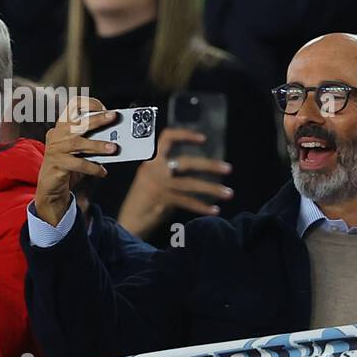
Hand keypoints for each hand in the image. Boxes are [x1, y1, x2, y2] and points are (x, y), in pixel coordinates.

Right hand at [35, 97, 115, 225]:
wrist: (51, 186)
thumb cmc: (68, 165)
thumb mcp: (81, 150)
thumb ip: (92, 141)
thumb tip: (115, 137)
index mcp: (62, 127)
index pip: (72, 106)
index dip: (88, 104)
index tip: (104, 108)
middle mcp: (57, 135)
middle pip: (77, 123)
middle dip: (97, 119)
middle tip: (113, 117)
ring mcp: (55, 149)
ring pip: (78, 143)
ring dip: (97, 145)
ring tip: (113, 148)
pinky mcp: (57, 164)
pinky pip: (78, 164)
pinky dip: (92, 167)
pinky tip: (102, 171)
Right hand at [115, 127, 233, 238]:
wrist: (128, 221)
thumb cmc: (144, 201)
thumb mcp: (153, 179)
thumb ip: (170, 172)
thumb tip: (199, 170)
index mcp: (151, 160)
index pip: (166, 138)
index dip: (185, 135)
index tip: (203, 138)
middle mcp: (154, 169)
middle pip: (186, 162)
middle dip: (210, 166)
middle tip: (228, 169)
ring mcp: (158, 184)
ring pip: (190, 184)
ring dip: (212, 189)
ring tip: (228, 193)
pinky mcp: (162, 200)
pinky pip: (187, 202)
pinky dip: (202, 207)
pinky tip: (214, 210)